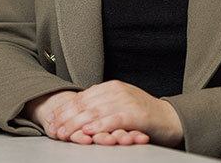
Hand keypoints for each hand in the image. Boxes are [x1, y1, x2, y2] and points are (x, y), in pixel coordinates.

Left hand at [22, 90, 149, 144]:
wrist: (169, 118)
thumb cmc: (144, 113)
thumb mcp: (121, 102)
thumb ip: (103, 101)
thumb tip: (82, 102)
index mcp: (112, 86)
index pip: (82, 96)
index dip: (64, 108)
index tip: (51, 119)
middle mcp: (117, 91)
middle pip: (85, 104)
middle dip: (65, 117)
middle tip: (52, 129)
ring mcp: (127, 101)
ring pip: (95, 112)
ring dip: (76, 124)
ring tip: (63, 133)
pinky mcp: (136, 114)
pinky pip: (113, 119)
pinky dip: (99, 126)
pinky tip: (88, 132)